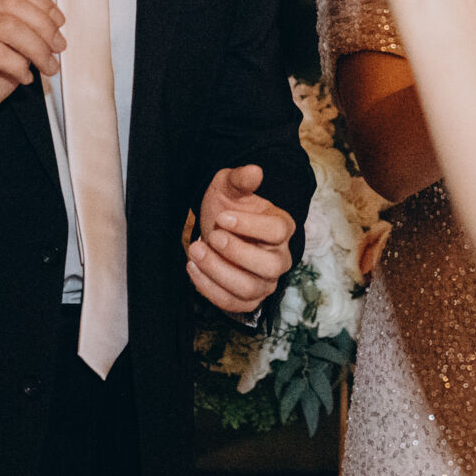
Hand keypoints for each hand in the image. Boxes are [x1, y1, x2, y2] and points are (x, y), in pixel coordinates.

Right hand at [0, 0, 65, 145]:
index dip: (42, 3)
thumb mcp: (16, 34)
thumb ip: (29, 2)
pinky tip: (25, 77)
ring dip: (37, 49)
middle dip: (43, 27)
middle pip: (10, 4)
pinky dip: (19, 65)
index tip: (59, 25)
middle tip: (58, 48)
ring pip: (7, 28)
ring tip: (47, 66)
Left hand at [189, 165, 297, 314]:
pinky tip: (193, 269)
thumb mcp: (230, 187)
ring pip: (249, 288)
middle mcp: (280, 258)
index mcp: (283, 226)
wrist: (217, 229)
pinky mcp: (249, 299)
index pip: (278, 231)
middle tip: (212, 238)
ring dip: (218, 273)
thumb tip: (254, 171)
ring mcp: (266, 281)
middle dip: (236, 254)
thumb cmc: (228, 207)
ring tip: (195, 253)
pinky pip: (233, 304)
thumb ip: (241, 179)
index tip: (222, 219)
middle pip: (269, 266)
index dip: (250, 226)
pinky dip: (210, 290)